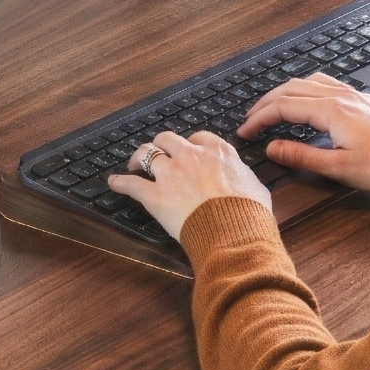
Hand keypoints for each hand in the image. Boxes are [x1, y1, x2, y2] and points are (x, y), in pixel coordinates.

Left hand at [108, 129, 271, 242]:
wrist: (234, 230)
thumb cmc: (249, 212)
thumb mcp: (256, 187)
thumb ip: (243, 176)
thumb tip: (243, 179)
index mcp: (217, 152)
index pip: (198, 138)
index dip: (190, 144)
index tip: (187, 151)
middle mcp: (191, 156)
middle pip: (167, 139)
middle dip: (161, 145)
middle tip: (158, 154)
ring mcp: (171, 174)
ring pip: (146, 154)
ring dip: (138, 158)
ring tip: (134, 164)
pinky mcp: (155, 195)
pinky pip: (131, 184)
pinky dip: (120, 182)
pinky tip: (113, 183)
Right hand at [238, 73, 369, 193]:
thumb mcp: (337, 168)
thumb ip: (301, 156)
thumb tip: (271, 148)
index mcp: (331, 111)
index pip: (283, 107)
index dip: (260, 119)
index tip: (245, 132)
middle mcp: (340, 96)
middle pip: (291, 89)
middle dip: (266, 103)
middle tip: (250, 120)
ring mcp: (352, 94)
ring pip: (308, 81)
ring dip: (284, 92)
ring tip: (271, 107)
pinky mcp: (361, 99)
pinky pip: (325, 83)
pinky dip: (304, 88)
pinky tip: (304, 100)